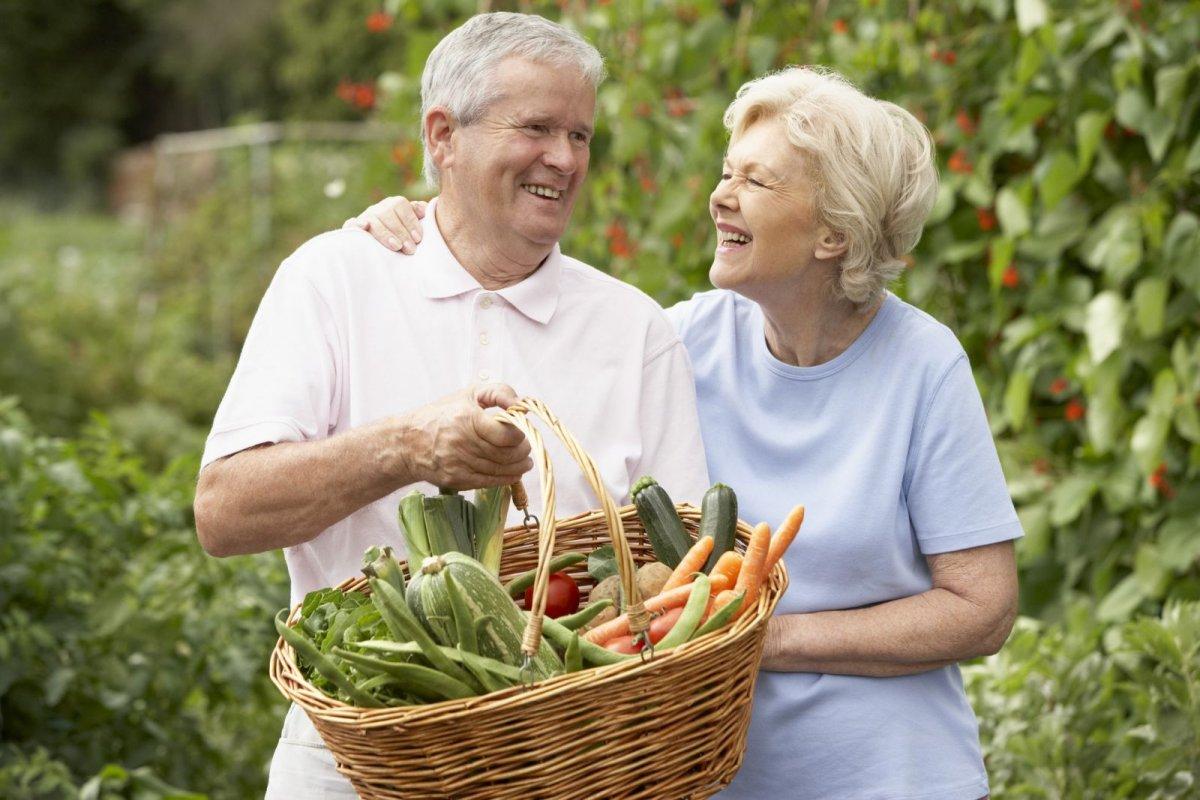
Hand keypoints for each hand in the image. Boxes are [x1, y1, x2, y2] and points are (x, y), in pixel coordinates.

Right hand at [343, 195, 427, 253]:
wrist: (382, 251)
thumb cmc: (406, 237)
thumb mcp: (414, 226)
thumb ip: (419, 215)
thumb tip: (422, 209)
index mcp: (395, 204)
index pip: (401, 206)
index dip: (410, 222)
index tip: (418, 238)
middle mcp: (379, 208)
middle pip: (387, 214)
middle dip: (400, 232)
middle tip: (410, 249)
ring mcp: (366, 217)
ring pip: (373, 220)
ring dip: (385, 233)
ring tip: (396, 246)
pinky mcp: (353, 228)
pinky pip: (351, 224)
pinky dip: (355, 224)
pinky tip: (363, 227)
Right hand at [397, 384, 532, 488]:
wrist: (408, 442)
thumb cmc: (441, 415)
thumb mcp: (468, 394)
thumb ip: (499, 392)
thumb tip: (522, 406)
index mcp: (466, 419)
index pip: (506, 434)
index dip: (520, 434)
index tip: (522, 430)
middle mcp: (462, 443)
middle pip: (506, 454)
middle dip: (523, 451)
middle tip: (527, 447)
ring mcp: (459, 464)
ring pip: (500, 469)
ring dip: (519, 466)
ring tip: (525, 460)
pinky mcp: (456, 480)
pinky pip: (489, 482)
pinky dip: (506, 478)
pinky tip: (514, 472)